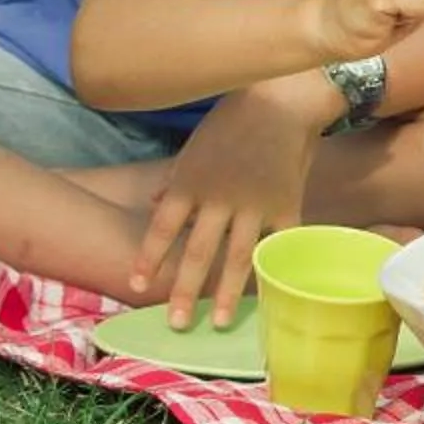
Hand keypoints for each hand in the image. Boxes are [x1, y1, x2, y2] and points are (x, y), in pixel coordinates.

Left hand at [130, 86, 320, 328]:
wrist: (282, 100)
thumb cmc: (231, 121)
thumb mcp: (193, 148)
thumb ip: (173, 181)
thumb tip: (152, 206)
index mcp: (190, 183)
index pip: (162, 229)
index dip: (150, 258)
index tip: (137, 284)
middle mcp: (218, 199)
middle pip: (198, 252)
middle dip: (185, 290)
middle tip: (176, 323)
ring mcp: (254, 205)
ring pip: (238, 256)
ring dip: (226, 291)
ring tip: (218, 321)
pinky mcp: (286, 205)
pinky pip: (279, 242)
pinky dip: (275, 266)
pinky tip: (271, 291)